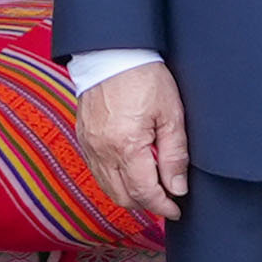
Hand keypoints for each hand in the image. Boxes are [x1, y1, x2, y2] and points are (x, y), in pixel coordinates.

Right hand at [75, 60, 194, 219]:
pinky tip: (130, 175)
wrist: (113, 52)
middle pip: (123, 197)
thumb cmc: (145, 77)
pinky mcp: (83, 138)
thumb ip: (174, 155)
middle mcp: (103, 150)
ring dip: (130, 196)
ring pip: (108, 188)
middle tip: (167, 201)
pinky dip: (114, 182)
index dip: (163, 206)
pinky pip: (97, 172)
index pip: (144, 192)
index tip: (176, 209)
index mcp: (126, 145)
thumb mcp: (170, 114)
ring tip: (151, 190)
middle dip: (147, 205)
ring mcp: (89, 145)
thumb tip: (177, 188)